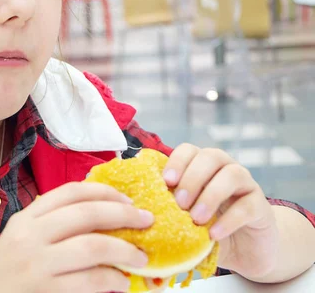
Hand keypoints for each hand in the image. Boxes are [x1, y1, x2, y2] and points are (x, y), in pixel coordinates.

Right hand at [0, 182, 154, 292]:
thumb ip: (54, 222)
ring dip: (124, 250)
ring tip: (141, 256)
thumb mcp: (24, 236)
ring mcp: (36, 263)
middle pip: (85, 214)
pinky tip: (122, 282)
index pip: (70, 192)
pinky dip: (112, 279)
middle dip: (123, 214)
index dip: (104, 191)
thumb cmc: (10, 269)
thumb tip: (104, 211)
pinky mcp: (44, 289)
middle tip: (146, 220)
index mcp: (27, 217)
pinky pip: (88, 281)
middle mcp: (30, 235)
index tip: (127, 198)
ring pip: (91, 247)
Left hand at [162, 144, 279, 279]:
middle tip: (179, 203)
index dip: (177, 162)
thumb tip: (139, 207)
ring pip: (232, 174)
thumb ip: (167, 209)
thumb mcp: (183, 218)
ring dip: (211, 195)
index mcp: (202, 167)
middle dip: (192, 178)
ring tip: (196, 218)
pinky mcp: (261, 207)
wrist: (245, 251)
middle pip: (210, 156)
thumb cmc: (206, 229)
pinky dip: (228, 219)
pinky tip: (213, 234)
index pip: (189, 150)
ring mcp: (246, 185)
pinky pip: (247, 205)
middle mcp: (224, 169)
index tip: (166, 182)